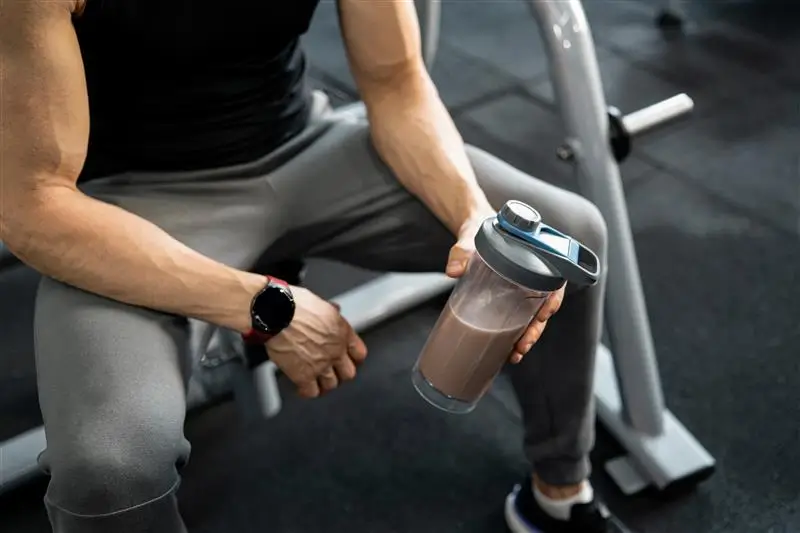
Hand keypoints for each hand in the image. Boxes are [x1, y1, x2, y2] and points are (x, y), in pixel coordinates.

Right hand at [265, 286, 367, 397]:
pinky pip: (312, 392)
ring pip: (332, 385)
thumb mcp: (321, 303)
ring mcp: (321, 365)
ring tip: (317, 380)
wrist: (275, 313)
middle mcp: (335, 350)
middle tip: (332, 371)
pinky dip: (307, 391)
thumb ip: (332, 312)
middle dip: (340, 373)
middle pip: (349, 373)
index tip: (348, 360)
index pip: (359, 353)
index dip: (353, 358)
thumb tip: (335, 310)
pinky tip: (303, 387)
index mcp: (343, 332)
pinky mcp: (303, 376)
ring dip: (324, 383)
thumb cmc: (294, 305)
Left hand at [445, 214, 565, 364]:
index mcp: (534, 254)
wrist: (472, 224)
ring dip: (527, 336)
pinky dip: (515, 332)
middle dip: (536, 329)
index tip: (545, 314)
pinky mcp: (510, 294)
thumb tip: (453, 270)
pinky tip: (507, 348)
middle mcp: (533, 272)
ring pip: (533, 315)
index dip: (553, 298)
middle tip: (523, 345)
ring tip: (516, 354)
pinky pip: (518, 315)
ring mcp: (522, 285)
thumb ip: (462, 249)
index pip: (555, 279)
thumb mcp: (471, 234)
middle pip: (544, 305)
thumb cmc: (480, 225)